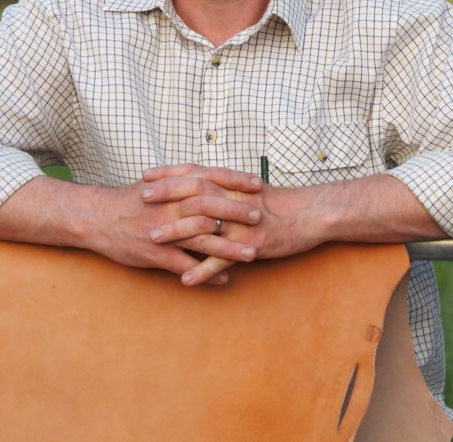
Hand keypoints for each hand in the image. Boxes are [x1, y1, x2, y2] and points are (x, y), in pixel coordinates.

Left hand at [146, 167, 324, 285]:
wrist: (312, 214)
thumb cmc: (281, 203)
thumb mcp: (251, 189)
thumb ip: (226, 185)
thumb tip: (203, 182)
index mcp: (233, 185)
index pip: (195, 173)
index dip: (169, 174)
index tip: (145, 175)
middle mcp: (235, 201)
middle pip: (194, 194)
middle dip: (165, 196)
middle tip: (140, 199)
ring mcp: (242, 224)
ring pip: (204, 226)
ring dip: (176, 232)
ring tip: (151, 239)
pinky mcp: (252, 245)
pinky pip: (224, 259)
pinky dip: (203, 270)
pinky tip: (185, 280)